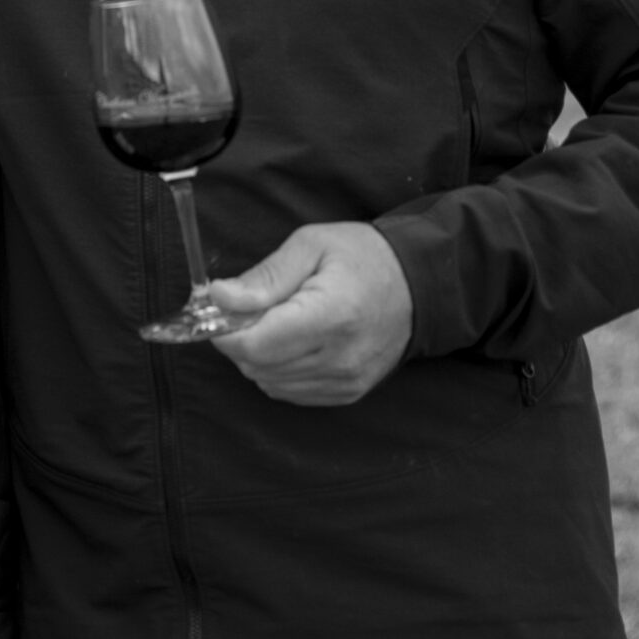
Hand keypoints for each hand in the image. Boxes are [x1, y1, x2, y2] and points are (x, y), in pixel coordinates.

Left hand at [208, 223, 412, 405]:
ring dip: (258, 355)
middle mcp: (339, 358)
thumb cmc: (362, 257)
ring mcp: (346, 381)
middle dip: (239, 338)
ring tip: (277, 321)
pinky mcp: (348, 393)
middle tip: (251, 308)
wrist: (419, 284)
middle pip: (256, 366)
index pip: (254, 345)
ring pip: (268, 382)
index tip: (222, 307)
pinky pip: (290, 391)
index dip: (224, 330)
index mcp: (330, 316)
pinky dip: (278, 369)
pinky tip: (293, 341)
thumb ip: (264, 277)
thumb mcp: (310, 245)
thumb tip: (219, 297)